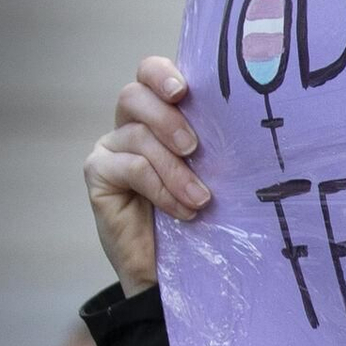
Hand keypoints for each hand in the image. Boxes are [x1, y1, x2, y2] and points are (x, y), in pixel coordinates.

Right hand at [83, 55, 210, 296]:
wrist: (172, 272)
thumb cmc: (200, 217)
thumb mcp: (211, 173)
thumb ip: (212, 145)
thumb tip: (245, 123)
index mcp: (158, 114)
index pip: (149, 74)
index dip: (161, 74)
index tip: (184, 91)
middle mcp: (129, 125)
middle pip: (134, 96)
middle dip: (167, 119)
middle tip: (194, 147)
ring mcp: (110, 149)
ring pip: (138, 136)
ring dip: (175, 169)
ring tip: (201, 198)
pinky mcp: (99, 175)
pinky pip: (131, 168)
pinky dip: (161, 189)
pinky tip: (183, 211)